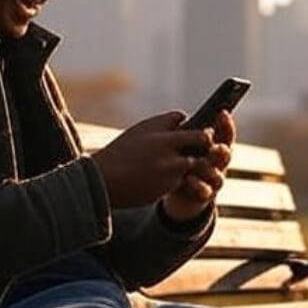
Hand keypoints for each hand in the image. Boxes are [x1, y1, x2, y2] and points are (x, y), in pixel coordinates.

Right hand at [91, 111, 214, 207]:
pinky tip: (166, 178)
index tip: (203, 135)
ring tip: (184, 163)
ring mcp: (169, 175)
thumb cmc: (122, 152)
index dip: (203, 134)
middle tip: (202, 149)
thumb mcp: (141, 130)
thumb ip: (165, 123)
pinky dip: (178, 180)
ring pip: (193, 167)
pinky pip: (180, 182)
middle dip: (204, 148)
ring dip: (192, 166)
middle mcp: (169, 156)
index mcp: (163, 138)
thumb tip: (185, 117)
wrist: (103, 180)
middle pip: (201, 150)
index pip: (198, 133)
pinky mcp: (165, 190)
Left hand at [161, 109, 234, 222]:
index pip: (225, 135)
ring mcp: (214, 181)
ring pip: (218, 175)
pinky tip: (188, 179)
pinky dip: (198, 185)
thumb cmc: (185, 164)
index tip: (222, 113)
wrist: (181, 193)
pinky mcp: (206, 195)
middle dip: (222, 150)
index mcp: (215, 148)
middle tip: (217, 147)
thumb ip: (188, 134)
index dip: (226, 124)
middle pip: (226, 156)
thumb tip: (181, 116)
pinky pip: (205, 191)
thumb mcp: (186, 147)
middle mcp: (219, 164)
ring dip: (209, 169)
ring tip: (200, 164)